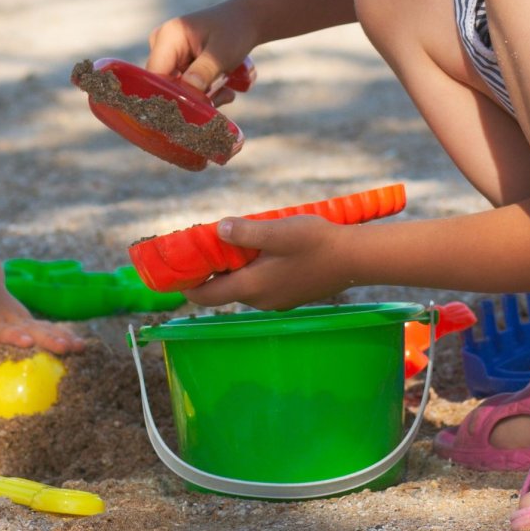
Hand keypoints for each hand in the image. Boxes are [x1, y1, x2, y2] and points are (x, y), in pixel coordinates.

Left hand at [0, 283, 83, 366]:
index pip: (3, 331)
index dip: (14, 336)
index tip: (25, 341)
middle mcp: (12, 321)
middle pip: (33, 330)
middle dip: (49, 338)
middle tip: (65, 347)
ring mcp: (25, 321)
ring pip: (46, 329)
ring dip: (63, 337)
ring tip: (80, 347)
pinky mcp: (32, 323)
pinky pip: (50, 331)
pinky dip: (66, 338)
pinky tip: (83, 349)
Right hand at [146, 1, 258, 104]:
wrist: (244, 20)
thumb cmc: (234, 31)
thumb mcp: (222, 52)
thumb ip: (204, 71)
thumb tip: (188, 91)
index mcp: (168, 36)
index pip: (156, 74)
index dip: (171, 95)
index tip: (195, 108)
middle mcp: (161, 46)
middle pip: (166, 85)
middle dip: (193, 97)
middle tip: (221, 97)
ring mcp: (168, 56)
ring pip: (177, 90)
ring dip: (202, 96)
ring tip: (226, 92)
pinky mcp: (176, 65)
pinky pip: (184, 87)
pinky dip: (203, 92)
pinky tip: (222, 89)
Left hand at [183, 214, 357, 309]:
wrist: (355, 259)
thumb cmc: (317, 242)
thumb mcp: (277, 231)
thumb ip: (245, 233)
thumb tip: (217, 230)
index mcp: (252, 287)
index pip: (205, 294)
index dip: (185, 282)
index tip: (174, 265)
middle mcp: (260, 300)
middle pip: (221, 288)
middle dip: (208, 268)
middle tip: (202, 241)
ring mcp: (275, 300)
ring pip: (240, 284)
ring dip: (230, 266)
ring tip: (230, 238)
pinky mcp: (287, 294)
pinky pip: (257, 283)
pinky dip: (248, 268)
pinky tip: (257, 247)